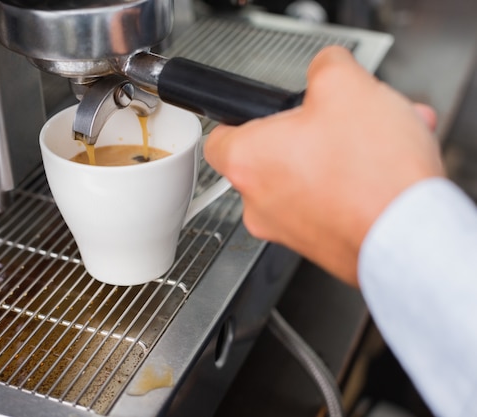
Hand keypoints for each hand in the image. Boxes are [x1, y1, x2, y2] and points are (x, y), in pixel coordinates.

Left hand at [204, 46, 444, 284]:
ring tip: (380, 143)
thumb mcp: (345, 86)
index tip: (262, 114)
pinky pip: (328, 205)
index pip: (219, 137)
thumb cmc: (370, 175)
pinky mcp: (318, 246)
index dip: (241, 118)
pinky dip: (353, 185)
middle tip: (343, 121)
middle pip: (273, 155)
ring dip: (342, 155)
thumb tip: (325, 67)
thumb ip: (324, 66)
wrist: (410, 237)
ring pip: (308, 178)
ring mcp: (287, 230)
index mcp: (246, 161)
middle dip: (314, 132)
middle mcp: (258, 202)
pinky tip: (387, 170)